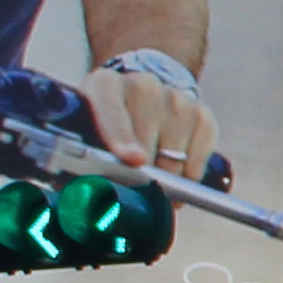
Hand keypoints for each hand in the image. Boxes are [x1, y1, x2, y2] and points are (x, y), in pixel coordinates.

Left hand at [80, 61, 214, 179]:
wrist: (139, 97)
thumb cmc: (105, 125)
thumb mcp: (84, 132)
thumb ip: (80, 159)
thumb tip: (85, 196)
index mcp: (105, 86)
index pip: (113, 112)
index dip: (123, 138)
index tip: (134, 161)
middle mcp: (143, 86)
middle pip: (146, 145)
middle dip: (140, 176)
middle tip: (131, 190)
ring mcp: (176, 99)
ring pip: (173, 158)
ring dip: (163, 178)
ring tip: (152, 182)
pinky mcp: (202, 115)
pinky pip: (198, 160)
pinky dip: (187, 175)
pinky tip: (174, 173)